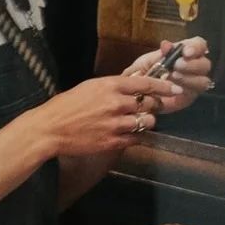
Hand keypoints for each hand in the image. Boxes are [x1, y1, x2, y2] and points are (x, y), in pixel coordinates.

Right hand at [31, 71, 179, 159]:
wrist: (50, 128)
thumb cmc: (67, 105)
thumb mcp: (91, 87)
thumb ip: (114, 86)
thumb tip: (134, 83)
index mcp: (111, 85)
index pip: (145, 83)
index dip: (163, 86)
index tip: (174, 88)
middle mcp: (117, 103)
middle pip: (150, 103)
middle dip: (155, 105)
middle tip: (152, 107)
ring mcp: (116, 123)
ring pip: (147, 121)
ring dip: (147, 121)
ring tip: (140, 121)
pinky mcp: (113, 141)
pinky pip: (137, 138)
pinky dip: (138, 136)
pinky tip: (131, 134)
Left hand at [128, 38, 212, 114]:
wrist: (134, 93)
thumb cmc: (142, 73)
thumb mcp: (146, 62)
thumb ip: (159, 55)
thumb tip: (166, 44)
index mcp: (185, 53)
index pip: (200, 45)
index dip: (196, 47)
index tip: (186, 52)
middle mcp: (194, 67)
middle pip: (205, 64)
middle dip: (192, 64)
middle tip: (177, 66)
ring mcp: (194, 84)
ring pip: (203, 81)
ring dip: (189, 79)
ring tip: (173, 77)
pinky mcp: (189, 98)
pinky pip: (194, 94)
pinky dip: (184, 90)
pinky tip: (173, 89)